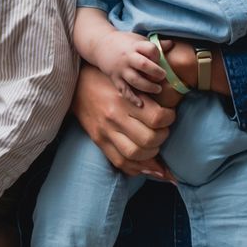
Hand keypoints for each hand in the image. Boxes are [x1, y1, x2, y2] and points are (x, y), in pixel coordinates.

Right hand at [71, 62, 175, 178]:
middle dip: (162, 138)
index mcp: (124, 99)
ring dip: (151, 155)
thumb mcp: (126, 79)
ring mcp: (105, 132)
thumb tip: (172, 100)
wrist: (75, 85)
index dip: (169, 118)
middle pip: (148, 140)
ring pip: (135, 155)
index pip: (157, 118)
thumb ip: (145, 91)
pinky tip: (146, 165)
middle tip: (162, 130)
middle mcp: (114, 118)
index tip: (169, 114)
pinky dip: (136, 168)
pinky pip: (119, 162)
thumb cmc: (105, 78)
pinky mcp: (99, 141)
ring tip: (154, 145)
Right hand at [85, 26, 169, 107]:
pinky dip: (132, 98)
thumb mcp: (138, 39)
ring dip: (148, 86)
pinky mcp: (115, 78)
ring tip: (157, 89)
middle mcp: (127, 57)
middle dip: (155, 72)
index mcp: (135, 46)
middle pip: (143, 64)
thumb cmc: (124, 42)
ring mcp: (120, 69)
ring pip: (135, 80)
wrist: (100, 45)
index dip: (157, 54)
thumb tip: (172, 44)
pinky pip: (124, 90)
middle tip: (162, 76)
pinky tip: (141, 103)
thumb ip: (155, 44)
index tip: (158, 58)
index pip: (150, 49)